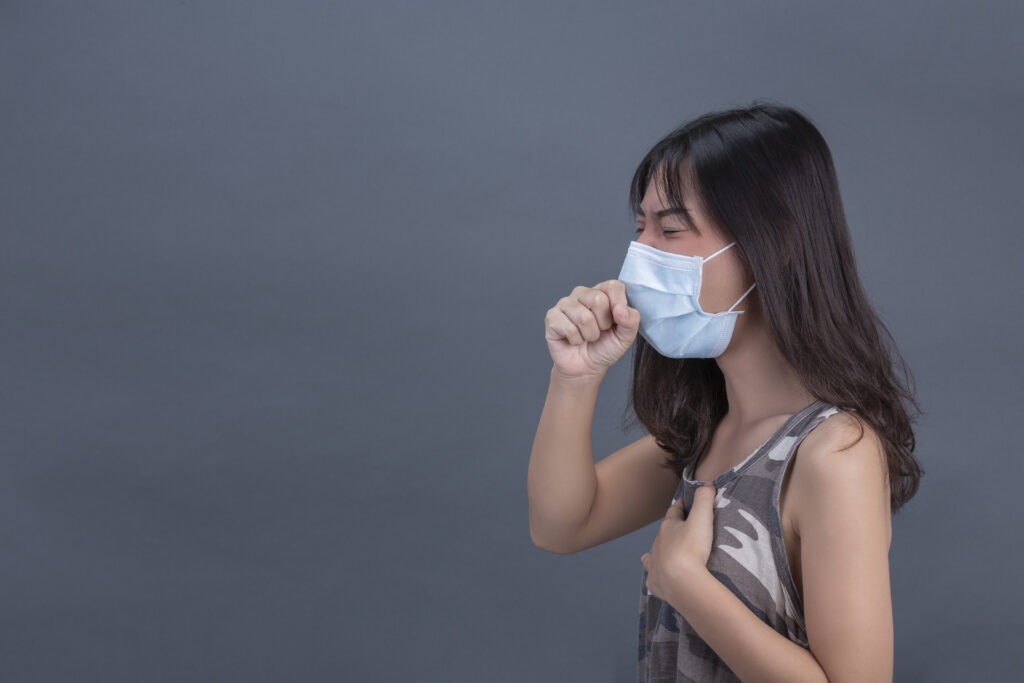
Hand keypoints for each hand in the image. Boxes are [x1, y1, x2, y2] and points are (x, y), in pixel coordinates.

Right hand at [544, 280, 640, 378]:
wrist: (586, 367)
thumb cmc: (605, 348)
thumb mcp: (626, 336)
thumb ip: (631, 320)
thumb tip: (620, 309)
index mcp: (602, 292)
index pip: (613, 286)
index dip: (618, 306)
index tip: (616, 321)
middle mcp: (582, 293)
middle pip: (598, 299)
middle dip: (603, 324)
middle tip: (599, 331)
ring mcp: (565, 304)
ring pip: (583, 317)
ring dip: (589, 335)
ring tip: (587, 337)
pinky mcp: (552, 317)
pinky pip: (569, 328)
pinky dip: (576, 340)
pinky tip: (573, 340)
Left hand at [641, 483, 716, 605]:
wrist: (681, 581)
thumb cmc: (691, 547)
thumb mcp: (702, 518)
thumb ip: (704, 499)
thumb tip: (707, 484)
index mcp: (668, 527)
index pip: (674, 511)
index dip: (680, 506)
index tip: (685, 502)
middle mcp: (658, 543)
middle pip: (664, 532)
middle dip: (672, 529)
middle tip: (683, 530)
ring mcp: (654, 563)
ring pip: (654, 553)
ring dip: (661, 551)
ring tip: (667, 553)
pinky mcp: (655, 581)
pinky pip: (654, 576)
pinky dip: (656, 574)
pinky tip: (659, 576)